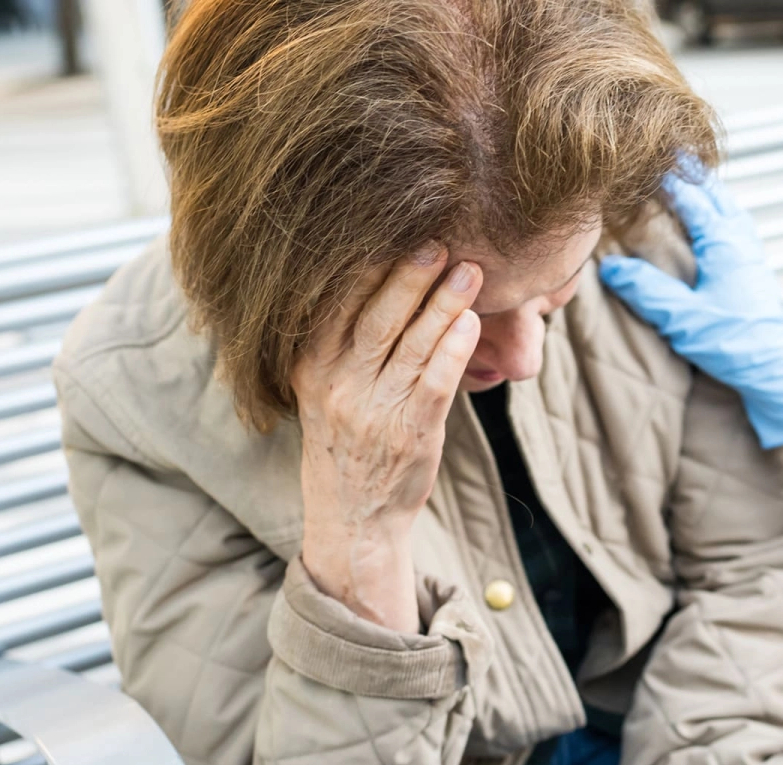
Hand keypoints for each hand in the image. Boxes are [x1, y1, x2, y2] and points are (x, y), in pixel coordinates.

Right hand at [291, 243, 481, 631]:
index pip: (336, 304)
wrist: (353, 517)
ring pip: (412, 345)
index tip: (390, 228)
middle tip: (438, 239)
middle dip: (408, 275)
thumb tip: (379, 277)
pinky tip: (471, 322)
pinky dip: (454, 350)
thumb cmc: (346, 440)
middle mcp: (338, 385)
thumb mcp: (322, 388)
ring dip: (444, 303)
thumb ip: (340, 341)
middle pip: (377, 317)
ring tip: (471, 270)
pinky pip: (434, 383)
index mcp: (310, 366)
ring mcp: (375, 410)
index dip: (364, 265)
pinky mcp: (411, 433)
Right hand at [600, 171, 782, 448]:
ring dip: (710, 192)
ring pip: (729, 209)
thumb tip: (612, 267)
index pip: (691, 197)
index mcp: (723, 242)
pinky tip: (715, 227)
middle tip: (672, 154)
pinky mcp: (755, 274)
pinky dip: (721, 215)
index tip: (647, 160)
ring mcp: (751, 256)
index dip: (668, 178)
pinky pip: (736, 228)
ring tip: (692, 182)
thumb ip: (646, 290)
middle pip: (715, 194)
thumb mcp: (682, 317)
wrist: (777, 371)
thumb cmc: (735, 344)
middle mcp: (741, 241)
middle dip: (692, 173)